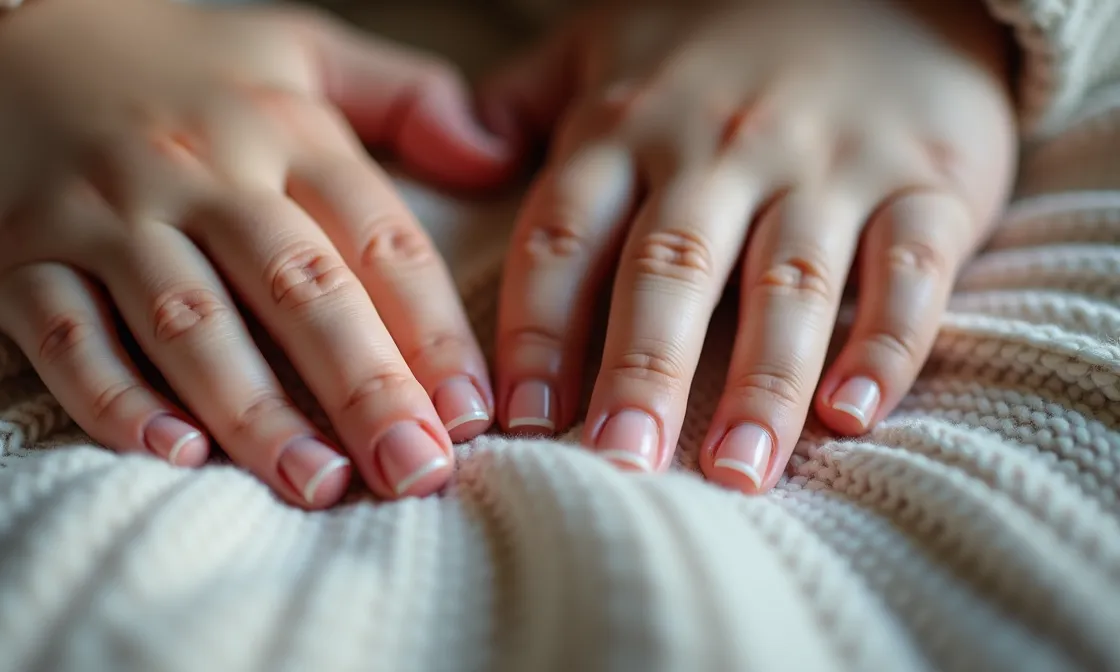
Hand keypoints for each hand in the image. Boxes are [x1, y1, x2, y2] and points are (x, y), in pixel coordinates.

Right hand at [0, 0, 515, 507]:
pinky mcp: (19, 255)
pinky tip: (172, 454)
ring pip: (191, 322)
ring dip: (256, 410)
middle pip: (297, 289)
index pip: (376, 239)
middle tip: (414, 471)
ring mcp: (105, 216)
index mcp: (281, 134)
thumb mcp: (295, 52)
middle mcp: (201, 175)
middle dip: (364, 387)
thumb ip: (403, 97)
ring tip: (316, 484)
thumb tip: (503, 153)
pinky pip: (69, 335)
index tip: (474, 414)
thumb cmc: (168, 63)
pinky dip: (116, 397)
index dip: (434, 330)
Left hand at [482, 0, 1015, 490]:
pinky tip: (855, 414)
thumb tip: (450, 154)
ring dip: (762, 381)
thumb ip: (523, 104)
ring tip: (735, 471)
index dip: (537, 329)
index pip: (567, 234)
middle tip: (617, 466)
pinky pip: (911, 267)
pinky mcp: (928, 182)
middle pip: (672, 268)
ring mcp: (829, 164)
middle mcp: (723, 147)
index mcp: (630, 126)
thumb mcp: (605, 47)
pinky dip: (887, 341)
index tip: (518, 421)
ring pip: (790, 280)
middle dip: (641, 372)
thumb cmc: (721, 37)